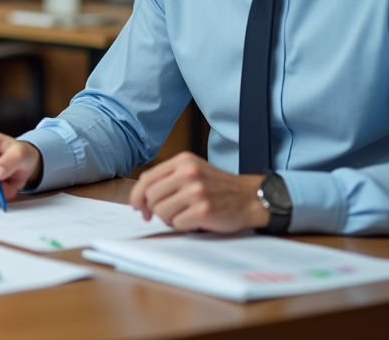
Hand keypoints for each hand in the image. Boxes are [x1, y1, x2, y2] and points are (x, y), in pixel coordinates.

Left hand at [129, 152, 268, 232]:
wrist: (250, 198)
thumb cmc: (218, 187)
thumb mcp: (193, 171)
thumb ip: (169, 179)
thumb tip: (140, 199)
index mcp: (183, 161)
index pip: (147, 178)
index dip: (137, 195)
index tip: (137, 207)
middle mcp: (188, 173)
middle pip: (151, 197)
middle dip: (155, 209)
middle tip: (168, 214)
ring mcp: (196, 191)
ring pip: (161, 211)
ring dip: (169, 219)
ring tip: (184, 215)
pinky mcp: (204, 210)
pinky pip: (177, 224)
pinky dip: (182, 226)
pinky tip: (194, 221)